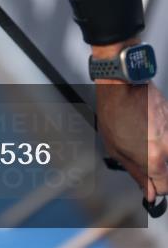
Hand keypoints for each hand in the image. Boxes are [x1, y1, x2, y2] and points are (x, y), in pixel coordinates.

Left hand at [96, 80, 167, 202]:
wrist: (121, 83)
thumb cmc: (114, 112)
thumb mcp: (117, 150)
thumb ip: (137, 173)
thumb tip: (150, 192)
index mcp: (154, 159)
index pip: (165, 187)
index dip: (155, 186)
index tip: (149, 183)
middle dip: (157, 167)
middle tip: (141, 156)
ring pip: (167, 150)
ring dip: (158, 149)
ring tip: (141, 136)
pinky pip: (167, 134)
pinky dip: (159, 133)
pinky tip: (144, 123)